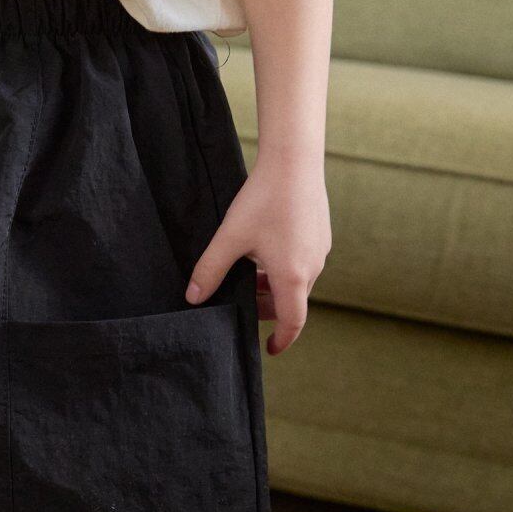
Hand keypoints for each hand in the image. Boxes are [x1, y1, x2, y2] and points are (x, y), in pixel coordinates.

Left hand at [184, 148, 330, 355]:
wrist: (294, 162)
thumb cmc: (262, 201)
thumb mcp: (230, 238)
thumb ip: (210, 270)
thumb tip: (193, 297)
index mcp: (293, 276)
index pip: (292, 321)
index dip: (281, 339)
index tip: (270, 349)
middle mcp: (313, 266)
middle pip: (292, 301)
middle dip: (268, 308)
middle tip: (242, 304)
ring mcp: (320, 249)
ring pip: (297, 281)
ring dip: (274, 286)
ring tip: (247, 275)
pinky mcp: (320, 234)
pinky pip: (302, 262)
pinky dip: (283, 268)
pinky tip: (261, 250)